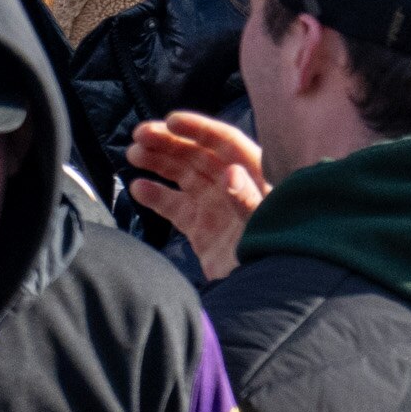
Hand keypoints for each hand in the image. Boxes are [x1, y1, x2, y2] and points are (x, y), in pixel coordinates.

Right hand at [126, 110, 269, 281]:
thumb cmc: (276, 251)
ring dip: (159, 162)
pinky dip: (157, 196)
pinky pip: (176, 206)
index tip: (171, 121)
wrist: (267, 290)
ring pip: (183, 175)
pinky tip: (138, 186)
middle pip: (199, 155)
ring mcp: (216, 206)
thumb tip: (230, 173)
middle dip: (170, 142)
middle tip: (139, 134)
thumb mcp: (264, 224)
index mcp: (256, 175)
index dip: (199, 128)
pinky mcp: (202, 229)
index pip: (225, 142)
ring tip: (133, 153)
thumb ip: (247, 200)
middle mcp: (234, 185)